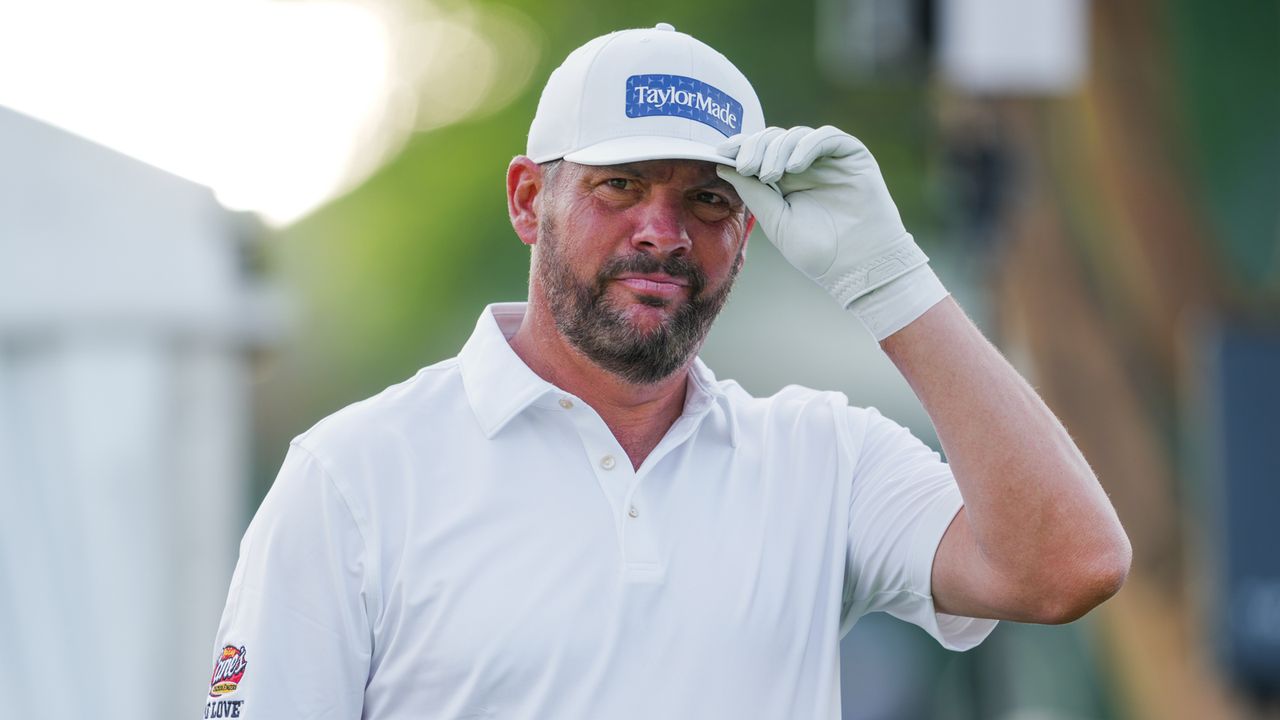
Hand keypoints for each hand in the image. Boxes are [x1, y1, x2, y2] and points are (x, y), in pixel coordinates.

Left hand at [717, 126, 946, 338]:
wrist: (859, 266)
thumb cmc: (818, 252)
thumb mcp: (776, 220)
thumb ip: (753, 192)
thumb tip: (722, 165)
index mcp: (784, 181)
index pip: (759, 153)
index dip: (740, 147)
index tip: (721, 152)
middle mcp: (805, 166)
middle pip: (773, 139)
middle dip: (754, 148)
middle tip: (745, 167)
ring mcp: (828, 160)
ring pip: (796, 135)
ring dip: (776, 150)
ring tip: (769, 175)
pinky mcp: (852, 155)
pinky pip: (826, 137)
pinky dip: (806, 146)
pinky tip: (793, 167)